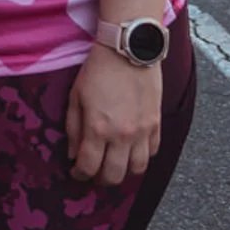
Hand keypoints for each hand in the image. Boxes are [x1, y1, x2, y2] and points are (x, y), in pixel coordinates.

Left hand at [66, 46, 162, 185]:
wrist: (129, 50)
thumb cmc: (98, 70)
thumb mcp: (76, 97)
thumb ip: (73, 129)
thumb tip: (73, 154)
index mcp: (98, 129)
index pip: (88, 167)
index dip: (79, 175)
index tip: (76, 173)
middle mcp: (122, 135)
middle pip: (114, 176)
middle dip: (101, 180)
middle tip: (94, 173)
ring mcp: (142, 131)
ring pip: (137, 169)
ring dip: (124, 172)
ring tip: (114, 165)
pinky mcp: (156, 123)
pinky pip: (152, 152)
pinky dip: (141, 156)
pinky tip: (131, 150)